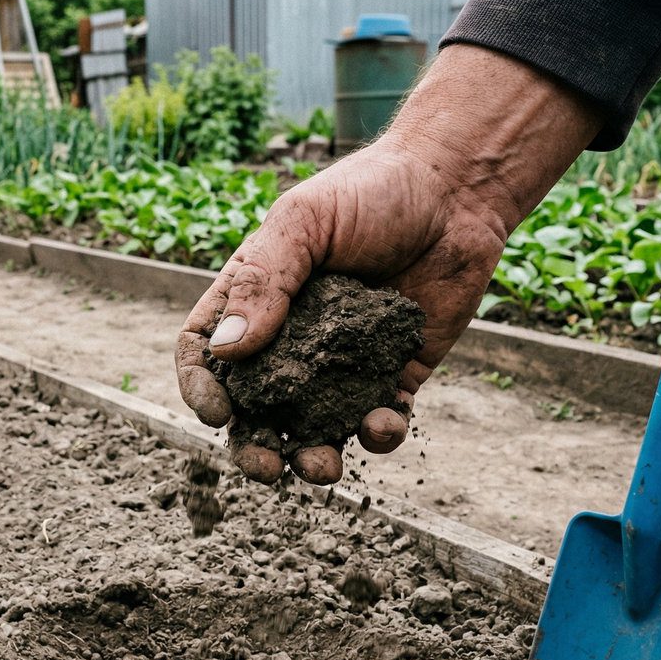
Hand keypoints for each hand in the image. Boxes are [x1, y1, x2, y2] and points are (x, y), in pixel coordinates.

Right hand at [175, 45, 602, 484]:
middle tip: (267, 467)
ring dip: (314, 456)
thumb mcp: (303, 221)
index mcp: (255, 299)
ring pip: (315, 427)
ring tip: (323, 467)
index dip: (202, 387)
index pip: (208, 352)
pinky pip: (379, 419)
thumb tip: (228, 350)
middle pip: (256, 409)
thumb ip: (262, 282)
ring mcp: (342, 362)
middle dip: (255, 448)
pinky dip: (378, 433)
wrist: (457, 193)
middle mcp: (292, 338)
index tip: (218, 413)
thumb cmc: (371, 192)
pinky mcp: (394, 373)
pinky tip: (382, 424)